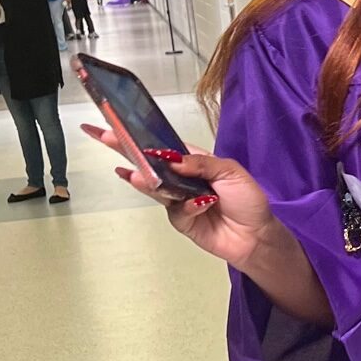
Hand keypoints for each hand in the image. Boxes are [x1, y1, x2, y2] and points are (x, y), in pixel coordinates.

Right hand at [80, 123, 277, 269]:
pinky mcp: (181, 221)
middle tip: (103, 136)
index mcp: (194, 161)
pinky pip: (175, 210)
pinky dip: (185, 206)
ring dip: (143, 179)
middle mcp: (182, 178)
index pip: (164, 145)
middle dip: (126, 149)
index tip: (119, 124)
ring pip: (156, 187)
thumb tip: (170, 157)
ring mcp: (179, 200)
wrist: (256, 235)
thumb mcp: (230, 171)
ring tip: (129, 171)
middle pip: (150, 163)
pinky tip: (199, 204)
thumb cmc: (247, 199)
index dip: (143, 135)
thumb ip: (200, 163)